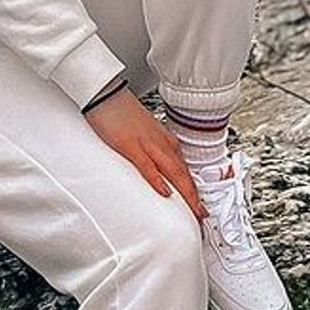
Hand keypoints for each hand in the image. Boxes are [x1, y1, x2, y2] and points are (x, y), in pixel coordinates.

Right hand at [83, 87, 207, 222]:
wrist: (107, 94)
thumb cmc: (122, 114)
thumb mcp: (144, 136)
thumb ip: (153, 153)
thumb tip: (158, 172)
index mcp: (165, 141)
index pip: (184, 170)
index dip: (193, 189)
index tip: (198, 205)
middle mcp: (161, 143)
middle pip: (183, 173)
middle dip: (195, 196)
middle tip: (202, 215)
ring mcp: (147, 144)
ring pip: (173, 171)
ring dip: (186, 192)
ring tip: (193, 210)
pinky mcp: (130, 145)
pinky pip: (147, 165)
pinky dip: (158, 180)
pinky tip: (165, 192)